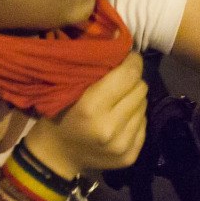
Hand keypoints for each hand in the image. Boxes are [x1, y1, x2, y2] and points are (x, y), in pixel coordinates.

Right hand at [23, 53, 147, 176]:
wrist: (56, 156)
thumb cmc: (59, 115)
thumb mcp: (69, 89)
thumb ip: (96, 69)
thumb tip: (120, 44)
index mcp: (91, 107)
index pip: (128, 75)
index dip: (132, 62)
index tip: (128, 57)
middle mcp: (110, 128)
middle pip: (140, 89)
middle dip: (133, 80)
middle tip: (121, 79)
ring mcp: (122, 145)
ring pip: (144, 105)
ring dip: (133, 99)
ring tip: (118, 100)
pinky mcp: (130, 156)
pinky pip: (144, 123)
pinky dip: (134, 117)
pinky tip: (120, 118)